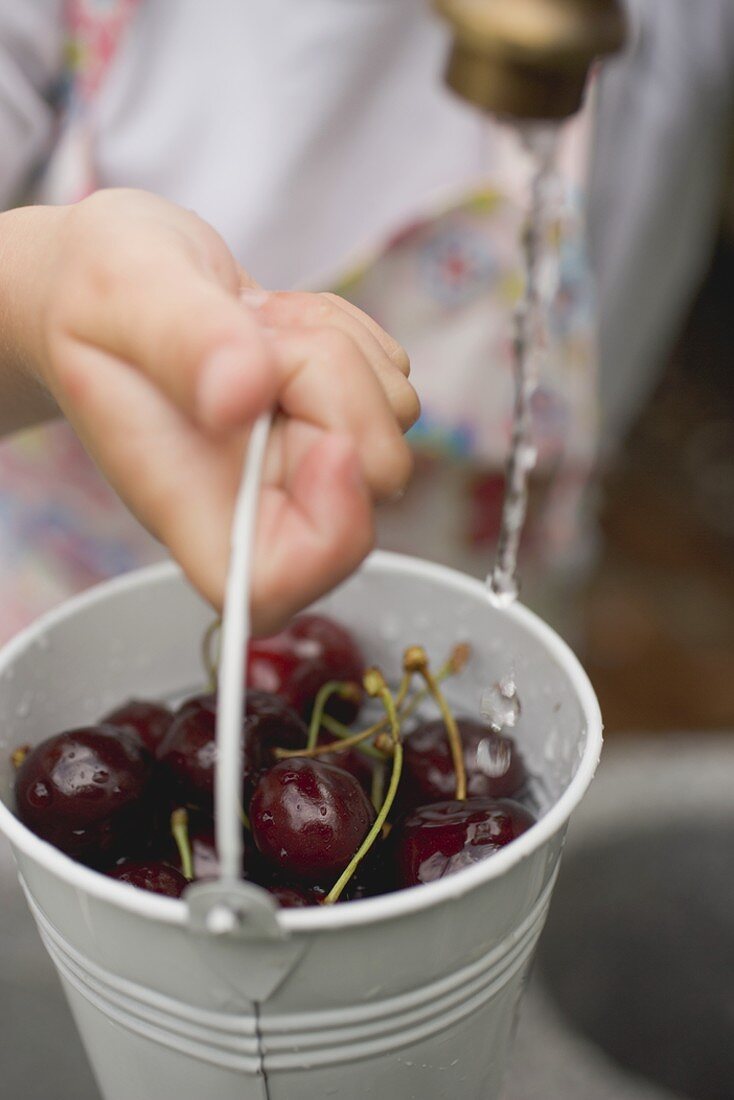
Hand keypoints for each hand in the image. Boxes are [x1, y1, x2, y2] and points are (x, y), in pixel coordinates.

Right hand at [4, 189, 417, 631]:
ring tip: (255, 327)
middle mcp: (255, 498)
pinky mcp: (336, 416)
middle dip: (338, 387)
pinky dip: (348, 330)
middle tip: (260, 340)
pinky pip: (391, 375)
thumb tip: (242, 395)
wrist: (117, 269)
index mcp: (192, 503)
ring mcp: (302, 460)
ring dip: (338, 348)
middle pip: (369, 480)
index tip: (330, 443)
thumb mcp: (124, 296)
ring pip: (391, 418)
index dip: (330, 535)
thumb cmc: (99, 292)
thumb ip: (185, 343)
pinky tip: (278, 323)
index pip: (275, 588)